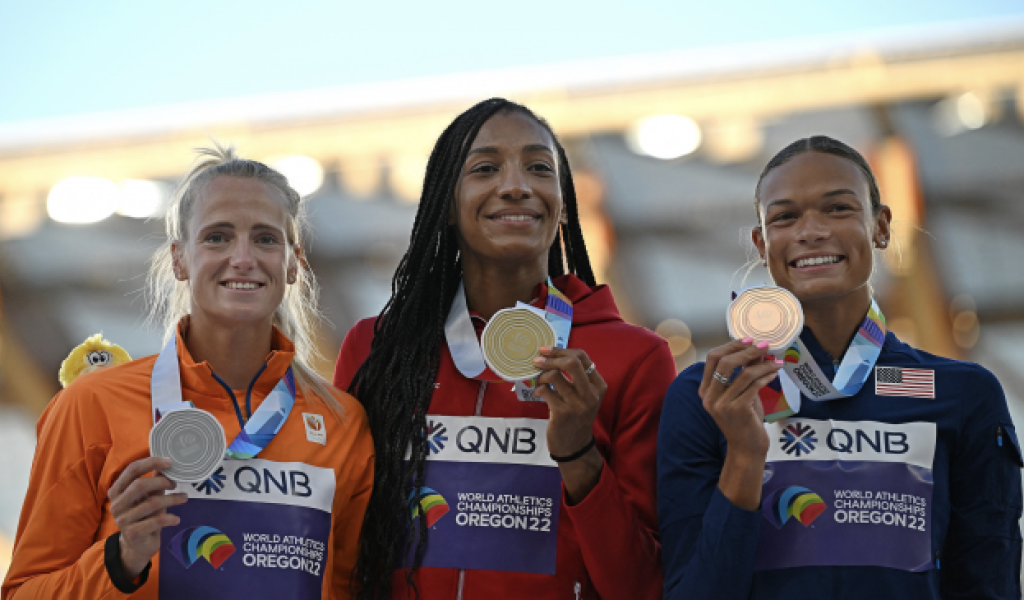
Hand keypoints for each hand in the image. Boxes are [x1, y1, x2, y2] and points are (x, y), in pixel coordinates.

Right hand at [108, 456, 186, 578]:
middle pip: (139, 485)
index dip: (151, 462)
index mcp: (117, 490)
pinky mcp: (132, 533)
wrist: (137, 545)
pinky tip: (177, 519)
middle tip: (175, 483)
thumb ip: (154, 481)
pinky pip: (156, 521)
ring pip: (152, 503)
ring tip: (184, 498)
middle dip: (162, 481)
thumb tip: (167, 463)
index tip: (170, 462)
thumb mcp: (148, 496)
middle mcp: (116, 504)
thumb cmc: (144, 515)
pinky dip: (170, 518)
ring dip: (172, 499)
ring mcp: (122, 520)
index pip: (132, 470)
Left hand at [532, 347, 606, 503]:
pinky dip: (538, 389)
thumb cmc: (576, 416)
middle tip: (537, 361)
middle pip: (571, 362)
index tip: (546, 350)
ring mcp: (577, 404)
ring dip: (541, 376)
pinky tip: (538, 394)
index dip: (561, 350)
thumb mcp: (584, 396)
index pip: (582, 356)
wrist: (574, 446)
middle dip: (551, 358)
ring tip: (539, 382)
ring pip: (554, 376)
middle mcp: (590, 394)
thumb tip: (551, 354)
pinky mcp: (562, 413)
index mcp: (598, 385)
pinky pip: (545, 391)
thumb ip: (575, 377)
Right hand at [700, 339, 780, 458]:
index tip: (748, 340)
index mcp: (705, 390)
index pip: (712, 358)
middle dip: (746, 351)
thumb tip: (755, 350)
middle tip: (764, 346)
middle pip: (724, 362)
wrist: (747, 448)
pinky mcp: (738, 410)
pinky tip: (775, 373)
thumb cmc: (744, 420)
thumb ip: (742, 374)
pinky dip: (766, 376)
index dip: (730, 346)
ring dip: (762, 364)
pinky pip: (754, 385)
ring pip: (743, 373)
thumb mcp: (740, 394)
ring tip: (774, 360)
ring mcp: (722, 404)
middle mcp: (709, 397)